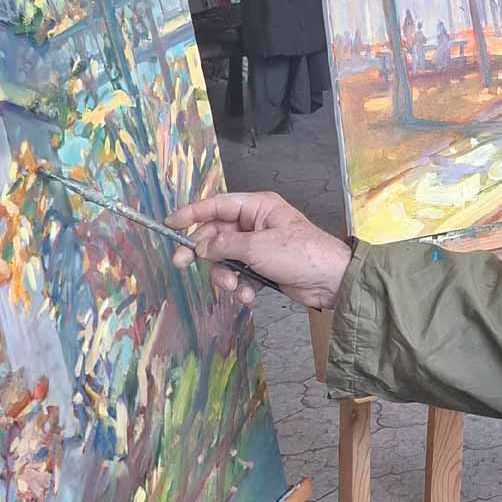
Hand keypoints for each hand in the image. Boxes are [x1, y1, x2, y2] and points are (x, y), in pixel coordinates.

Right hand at [166, 192, 353, 310]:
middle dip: (202, 251)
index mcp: (258, 206)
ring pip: (226, 257)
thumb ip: (225, 245)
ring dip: (225, 275)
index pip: (216, 205)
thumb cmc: (300, 254)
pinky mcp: (264, 267)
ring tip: (233, 287)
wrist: (331, 282)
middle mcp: (257, 223)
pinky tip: (248, 296)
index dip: (191, 213)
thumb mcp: (258, 247)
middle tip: (181, 263)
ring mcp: (260, 246)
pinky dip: (241, 286)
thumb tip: (200, 248)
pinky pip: (241, 273)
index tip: (169, 224)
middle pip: (216, 233)